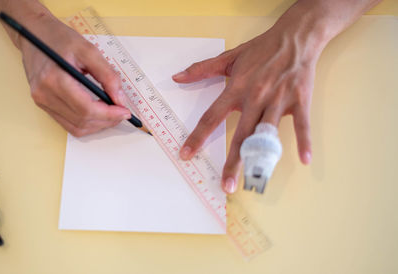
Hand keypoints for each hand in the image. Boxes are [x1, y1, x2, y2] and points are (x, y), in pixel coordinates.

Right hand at [19, 15, 130, 135]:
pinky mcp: (42, 104)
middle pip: (82, 121)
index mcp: (55, 79)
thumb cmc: (59, 38)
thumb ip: (107, 75)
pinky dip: (85, 122)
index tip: (125, 112)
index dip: (109, 114)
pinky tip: (97, 113)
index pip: (86, 109)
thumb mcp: (88, 50)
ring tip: (111, 114)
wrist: (33, 33)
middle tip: (121, 113)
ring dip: (97, 125)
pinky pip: (67, 123)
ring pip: (75, 127)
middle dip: (106, 121)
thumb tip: (120, 99)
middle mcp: (44, 94)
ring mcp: (41, 101)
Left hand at [173, 21, 320, 193]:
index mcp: (236, 88)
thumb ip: (202, 70)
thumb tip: (177, 77)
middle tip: (225, 185)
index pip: (211, 116)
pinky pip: (301, 124)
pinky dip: (304, 141)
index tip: (186, 154)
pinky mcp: (299, 101)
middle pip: (240, 134)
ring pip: (268, 133)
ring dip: (263, 157)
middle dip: (233, 161)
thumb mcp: (229, 58)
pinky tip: (304, 159)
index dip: (197, 137)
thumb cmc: (261, 49)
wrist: (295, 37)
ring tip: (257, 179)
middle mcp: (255, 97)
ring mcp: (278, 100)